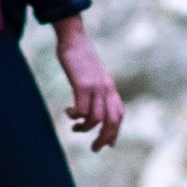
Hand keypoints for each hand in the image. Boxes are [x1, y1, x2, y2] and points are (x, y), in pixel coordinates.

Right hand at [53, 16, 124, 148]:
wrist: (74, 38)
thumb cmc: (80, 56)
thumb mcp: (92, 74)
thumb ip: (96, 88)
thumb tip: (91, 103)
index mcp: (109, 87)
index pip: (119, 114)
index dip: (115, 132)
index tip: (108, 144)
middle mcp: (106, 88)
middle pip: (112, 121)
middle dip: (104, 138)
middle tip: (94, 148)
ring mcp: (95, 87)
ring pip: (97, 118)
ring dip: (85, 128)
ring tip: (75, 127)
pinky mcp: (82, 85)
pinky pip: (81, 110)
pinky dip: (74, 116)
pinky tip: (67, 112)